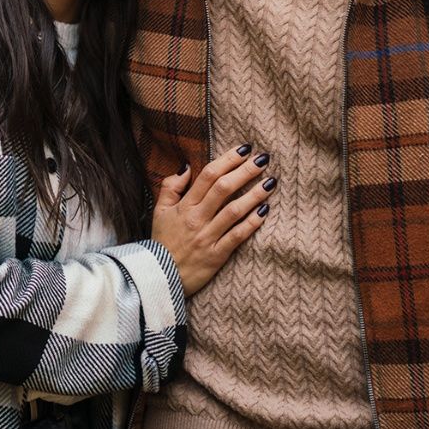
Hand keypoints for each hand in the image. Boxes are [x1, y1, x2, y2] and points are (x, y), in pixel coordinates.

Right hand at [150, 144, 275, 296]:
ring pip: (234, 211)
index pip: (208, 176)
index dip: (228, 160)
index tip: (244, 149)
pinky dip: (252, 223)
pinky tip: (265, 210)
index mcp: (184, 206)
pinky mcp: (216, 256)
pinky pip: (237, 236)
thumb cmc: (161, 242)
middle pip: (223, 188)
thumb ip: (170, 187)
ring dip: (254, 194)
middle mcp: (196, 219)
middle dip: (245, 171)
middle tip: (263, 159)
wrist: (158, 278)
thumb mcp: (159, 211)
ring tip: (270, 181)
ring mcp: (207, 237)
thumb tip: (186, 167)